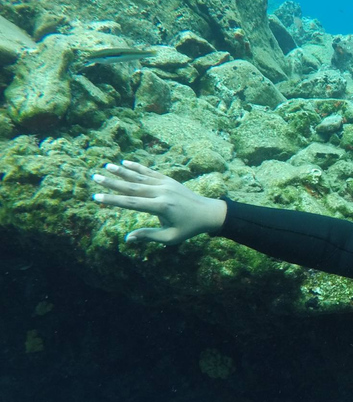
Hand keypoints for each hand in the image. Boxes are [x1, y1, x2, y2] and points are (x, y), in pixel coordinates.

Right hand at [92, 160, 226, 244]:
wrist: (209, 213)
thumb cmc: (189, 228)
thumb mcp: (170, 237)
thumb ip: (149, 235)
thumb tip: (127, 238)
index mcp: (161, 207)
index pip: (132, 203)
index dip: (113, 200)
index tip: (97, 197)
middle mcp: (162, 192)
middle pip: (132, 187)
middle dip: (112, 182)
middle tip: (95, 177)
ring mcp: (166, 184)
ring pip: (140, 176)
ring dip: (122, 171)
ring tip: (106, 166)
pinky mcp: (169, 180)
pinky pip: (150, 172)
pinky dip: (138, 167)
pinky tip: (125, 162)